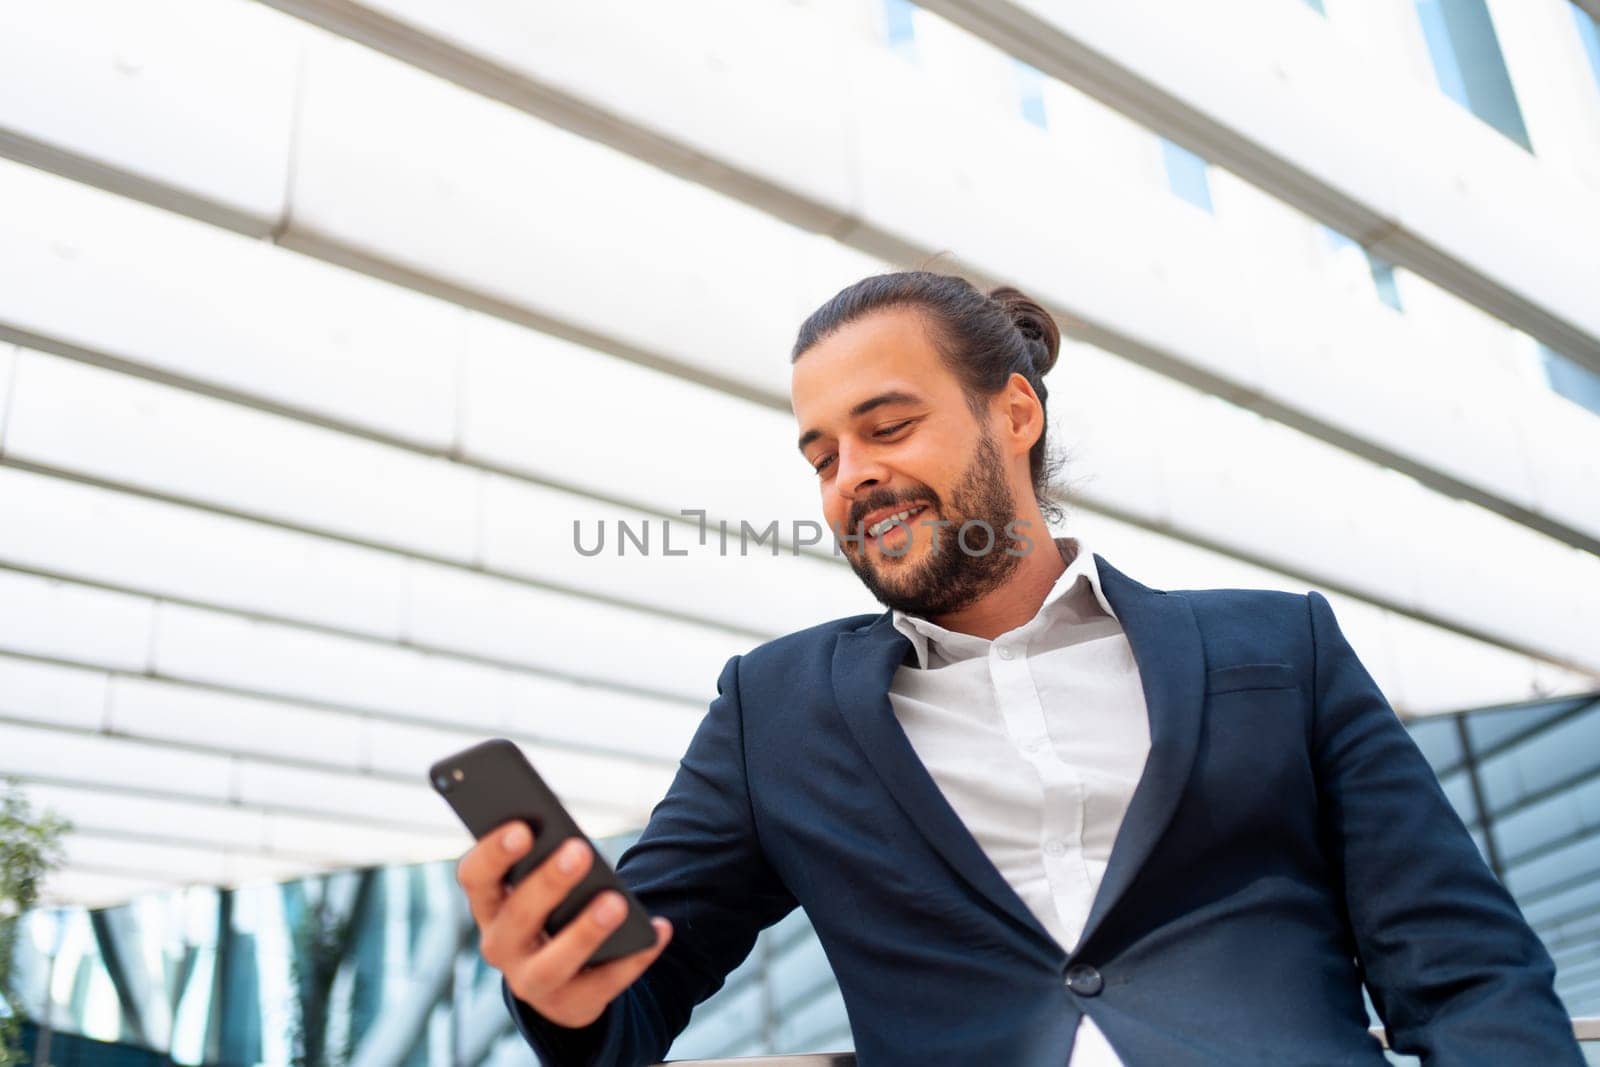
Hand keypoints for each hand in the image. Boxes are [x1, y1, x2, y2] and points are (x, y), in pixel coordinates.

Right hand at [458, 821, 672, 1027]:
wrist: (562, 976)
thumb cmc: (552, 908)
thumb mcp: (541, 883)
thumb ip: (547, 858)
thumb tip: (574, 840)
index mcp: (489, 904)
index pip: (475, 877)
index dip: (493, 853)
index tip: (522, 828)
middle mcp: (500, 946)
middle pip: (518, 916)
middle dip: (548, 883)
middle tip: (579, 850)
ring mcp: (531, 981)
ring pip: (553, 962)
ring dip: (585, 931)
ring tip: (616, 902)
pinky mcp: (570, 1005)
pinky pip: (604, 983)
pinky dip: (635, 957)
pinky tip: (660, 930)